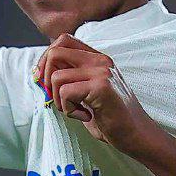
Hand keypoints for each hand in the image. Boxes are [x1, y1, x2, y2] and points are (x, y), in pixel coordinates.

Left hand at [35, 35, 163, 153]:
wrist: (136, 135)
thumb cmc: (110, 117)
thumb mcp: (87, 91)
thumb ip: (71, 77)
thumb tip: (38, 72)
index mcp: (97, 58)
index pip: (62, 41)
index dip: (46, 60)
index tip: (46, 82)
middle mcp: (100, 60)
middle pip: (54, 52)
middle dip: (46, 79)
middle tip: (58, 99)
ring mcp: (102, 71)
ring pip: (56, 77)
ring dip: (58, 100)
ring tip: (76, 110)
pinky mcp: (101, 87)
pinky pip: (66, 93)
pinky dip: (69, 110)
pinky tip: (86, 116)